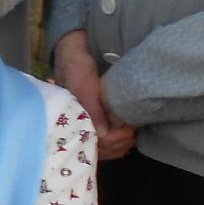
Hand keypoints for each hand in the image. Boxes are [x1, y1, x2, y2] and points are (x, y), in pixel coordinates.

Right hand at [51, 30, 135, 159]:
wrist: (71, 55)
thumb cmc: (77, 70)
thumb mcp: (85, 88)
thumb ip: (93, 111)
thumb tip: (103, 135)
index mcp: (74, 119)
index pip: (95, 143)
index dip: (114, 140)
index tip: (130, 130)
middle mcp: (76, 125)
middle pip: (100, 149)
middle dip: (119, 143)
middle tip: (133, 130)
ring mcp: (82, 124)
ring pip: (102, 148)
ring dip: (119, 144)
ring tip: (130, 132)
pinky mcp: (88, 121)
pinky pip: (102, 142)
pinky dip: (116, 142)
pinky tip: (124, 135)